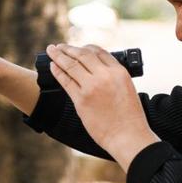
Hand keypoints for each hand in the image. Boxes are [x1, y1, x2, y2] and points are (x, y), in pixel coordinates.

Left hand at [46, 44, 158, 170]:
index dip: (86, 48)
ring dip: (59, 56)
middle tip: (59, 46)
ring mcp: (91, 87)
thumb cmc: (130, 117)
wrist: (127, 135)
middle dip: (68, 49)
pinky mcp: (81, 100)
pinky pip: (65, 81)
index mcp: (119, 72)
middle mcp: (104, 76)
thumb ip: (113, 77)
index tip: (78, 48)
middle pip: (82, 55)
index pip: (99, 52)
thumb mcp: (127, 89)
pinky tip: (52, 67)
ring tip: (51, 51)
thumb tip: (97, 70)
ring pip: (71, 65)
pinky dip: (57, 72)